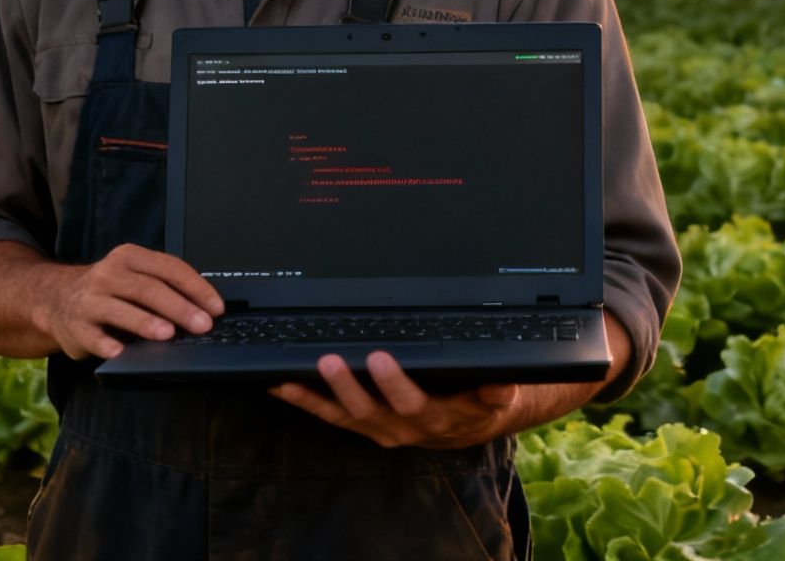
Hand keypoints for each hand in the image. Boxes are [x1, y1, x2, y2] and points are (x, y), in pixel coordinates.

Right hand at [34, 243, 223, 359]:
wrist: (56, 299)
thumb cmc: (108, 291)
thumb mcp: (134, 278)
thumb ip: (164, 287)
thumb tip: (205, 310)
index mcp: (130, 257)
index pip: (169, 268)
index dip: (196, 287)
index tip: (216, 307)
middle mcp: (109, 275)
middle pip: (149, 289)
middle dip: (179, 307)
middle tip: (202, 325)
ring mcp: (90, 300)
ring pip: (121, 309)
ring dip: (146, 322)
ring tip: (168, 334)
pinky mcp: (76, 327)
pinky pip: (94, 336)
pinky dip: (107, 344)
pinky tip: (121, 353)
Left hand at [269, 351, 519, 449]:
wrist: (464, 427)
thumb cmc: (474, 403)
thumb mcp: (494, 398)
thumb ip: (498, 390)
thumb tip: (502, 382)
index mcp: (433, 417)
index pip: (410, 401)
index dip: (393, 382)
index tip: (379, 356)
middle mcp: (400, 426)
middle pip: (367, 409)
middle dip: (346, 385)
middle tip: (329, 360)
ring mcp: (376, 427)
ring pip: (342, 415)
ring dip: (316, 396)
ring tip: (291, 377)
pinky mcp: (360, 424)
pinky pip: (329, 415)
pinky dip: (304, 401)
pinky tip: (281, 385)